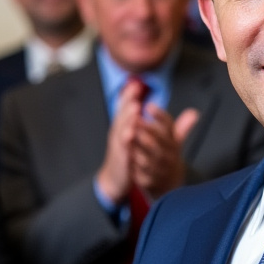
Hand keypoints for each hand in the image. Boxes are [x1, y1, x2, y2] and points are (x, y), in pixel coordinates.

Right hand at [96, 79, 146, 202]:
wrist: (116, 180)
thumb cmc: (126, 157)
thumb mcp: (133, 138)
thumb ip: (140, 122)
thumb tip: (147, 106)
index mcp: (121, 128)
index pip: (124, 109)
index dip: (129, 96)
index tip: (136, 83)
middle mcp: (117, 134)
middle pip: (121, 114)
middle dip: (127, 101)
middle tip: (134, 88)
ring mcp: (117, 146)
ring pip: (121, 129)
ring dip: (127, 117)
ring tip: (135, 107)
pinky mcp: (120, 159)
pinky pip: (123, 149)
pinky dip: (126, 141)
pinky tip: (131, 134)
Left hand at [129, 105, 198, 198]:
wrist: (170, 183)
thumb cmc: (168, 155)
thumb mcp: (175, 140)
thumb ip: (182, 126)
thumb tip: (194, 113)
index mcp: (173, 143)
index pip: (170, 128)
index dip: (160, 116)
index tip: (149, 105)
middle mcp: (169, 157)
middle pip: (159, 144)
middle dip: (147, 131)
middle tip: (135, 119)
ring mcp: (159, 170)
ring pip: (149, 160)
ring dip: (138, 149)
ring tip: (127, 137)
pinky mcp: (149, 182)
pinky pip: (141, 174)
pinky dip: (133, 166)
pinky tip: (125, 157)